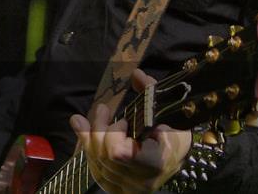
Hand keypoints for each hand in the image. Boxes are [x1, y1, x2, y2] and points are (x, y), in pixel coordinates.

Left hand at [70, 69, 190, 193]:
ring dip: (90, 133)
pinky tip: (81, 125)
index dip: (114, 134)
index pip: (119, 153)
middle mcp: (142, 180)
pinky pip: (94, 168)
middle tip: (103, 110)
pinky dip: (86, 144)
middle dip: (99, 128)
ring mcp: (128, 187)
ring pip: (96, 161)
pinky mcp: (117, 188)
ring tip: (99, 113)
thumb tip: (136, 75)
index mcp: (157, 161)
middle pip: (104, 154)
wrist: (176, 159)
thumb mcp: (169, 112)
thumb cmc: (174, 133)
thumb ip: (151, 93)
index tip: (124, 120)